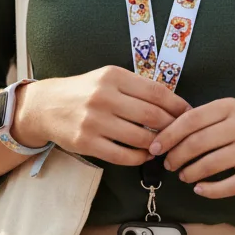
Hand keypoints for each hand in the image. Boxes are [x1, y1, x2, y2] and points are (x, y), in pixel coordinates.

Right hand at [13, 66, 191, 166]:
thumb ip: (136, 88)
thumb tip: (175, 106)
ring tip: (162, 145)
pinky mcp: (86, 142)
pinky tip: (144, 154)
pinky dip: (140, 157)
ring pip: (141, 138)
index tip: (189, 115)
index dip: (178, 106)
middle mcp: (103, 96)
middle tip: (179, 134)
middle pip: (153, 116)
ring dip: (158, 145)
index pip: (157, 92)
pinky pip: (124, 155)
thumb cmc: (83, 92)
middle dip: (172, 128)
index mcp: (112, 76)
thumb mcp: (106, 79)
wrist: (45, 106)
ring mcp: (93, 121)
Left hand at [149, 98, 234, 198]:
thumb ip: (200, 120)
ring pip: (211, 164)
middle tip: (168, 164)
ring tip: (182, 176)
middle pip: (197, 142)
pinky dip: (210, 190)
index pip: (190, 119)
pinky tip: (199, 189)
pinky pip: (230, 185)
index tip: (154, 147)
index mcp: (228, 107)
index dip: (168, 135)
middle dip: (176, 156)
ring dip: (190, 172)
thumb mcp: (225, 116)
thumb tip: (161, 134)